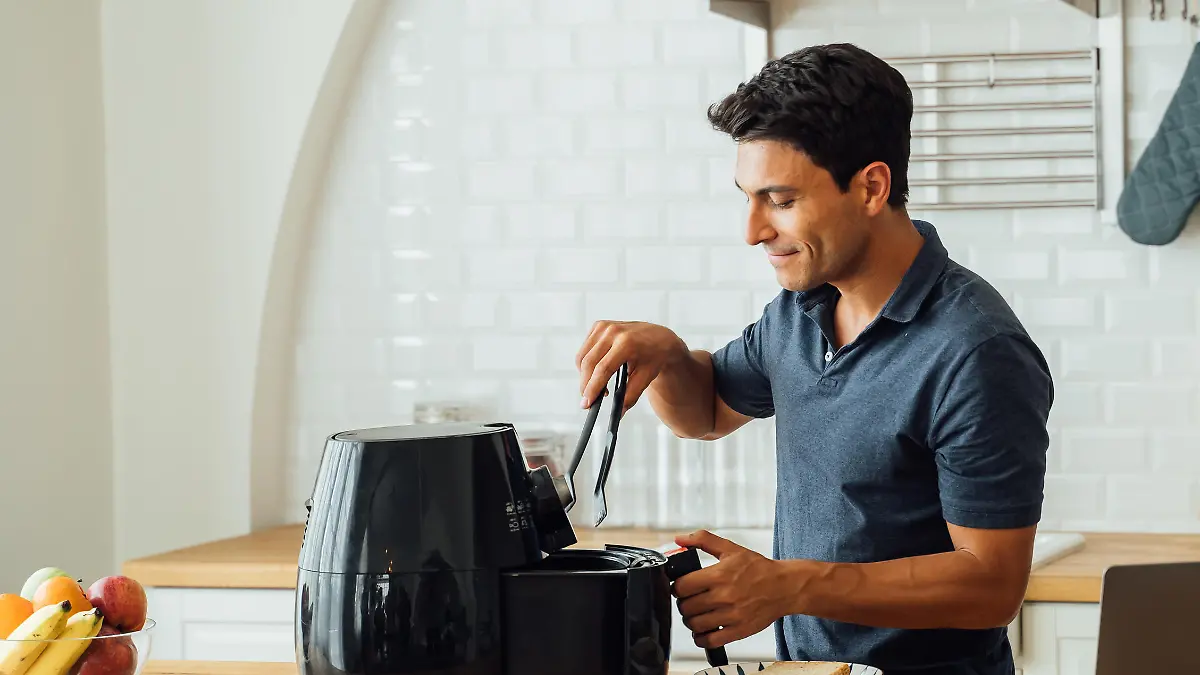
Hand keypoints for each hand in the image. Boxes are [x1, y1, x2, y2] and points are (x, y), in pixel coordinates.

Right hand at [575, 320, 686, 410]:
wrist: (659, 338)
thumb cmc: (654, 357)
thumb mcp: (647, 377)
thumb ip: (632, 395)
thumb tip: (618, 412)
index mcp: (627, 343)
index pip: (603, 369)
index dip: (593, 388)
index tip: (587, 403)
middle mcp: (614, 331)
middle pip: (589, 363)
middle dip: (585, 385)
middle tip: (587, 401)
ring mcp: (604, 326)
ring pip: (583, 357)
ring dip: (584, 376)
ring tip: (597, 388)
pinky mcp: (599, 325)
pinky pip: (585, 349)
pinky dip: (587, 364)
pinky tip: (598, 373)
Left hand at [672, 530, 790, 648]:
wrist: (785, 587)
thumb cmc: (758, 568)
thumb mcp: (731, 548)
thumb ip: (703, 540)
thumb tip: (679, 539)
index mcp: (719, 575)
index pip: (682, 587)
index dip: (677, 587)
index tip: (682, 587)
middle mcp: (724, 596)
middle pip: (686, 607)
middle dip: (683, 603)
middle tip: (689, 600)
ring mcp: (732, 616)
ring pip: (694, 624)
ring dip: (690, 620)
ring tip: (696, 614)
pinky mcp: (739, 631)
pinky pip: (710, 641)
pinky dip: (701, 638)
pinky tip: (703, 630)